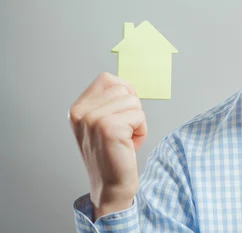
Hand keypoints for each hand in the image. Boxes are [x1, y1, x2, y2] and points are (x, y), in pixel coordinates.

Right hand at [69, 72, 146, 218]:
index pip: (108, 79)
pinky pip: (139, 116)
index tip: (121, 115)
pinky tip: (128, 146)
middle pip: (124, 89)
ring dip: (137, 122)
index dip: (123, 92)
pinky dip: (141, 131)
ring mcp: (93, 119)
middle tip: (122, 132)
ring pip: (134, 102)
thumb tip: (127, 84)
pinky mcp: (109, 128)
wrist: (111, 186)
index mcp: (77, 108)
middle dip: (131, 110)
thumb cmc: (112, 153)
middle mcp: (81, 112)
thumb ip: (108, 101)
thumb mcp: (101, 122)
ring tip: (124, 139)